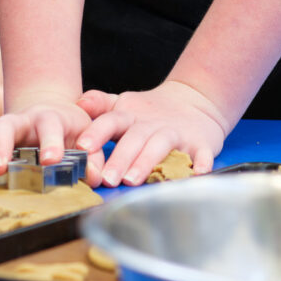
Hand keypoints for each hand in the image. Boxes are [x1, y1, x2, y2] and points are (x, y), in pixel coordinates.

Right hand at [0, 97, 95, 177]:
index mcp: (51, 118)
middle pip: (7, 125)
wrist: (51, 113)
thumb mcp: (88, 139)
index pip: (50, 125)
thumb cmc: (72, 131)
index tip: (50, 161)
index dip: (50, 142)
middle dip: (1, 146)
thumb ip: (94, 158)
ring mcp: (5, 127)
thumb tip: (97, 177)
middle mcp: (24, 119)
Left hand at [75, 79, 227, 186]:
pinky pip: (201, 154)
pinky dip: (200, 164)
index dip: (97, 133)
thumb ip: (100, 105)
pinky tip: (195, 175)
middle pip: (135, 138)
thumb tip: (79, 103)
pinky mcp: (200, 144)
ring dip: (147, 162)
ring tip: (133, 180)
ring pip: (161, 146)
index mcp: (131, 116)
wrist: (194, 100)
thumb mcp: (123, 104)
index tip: (84, 148)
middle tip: (107, 178)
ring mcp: (177, 133)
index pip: (111, 121)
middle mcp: (152, 124)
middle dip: (120, 158)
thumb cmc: (150, 111)